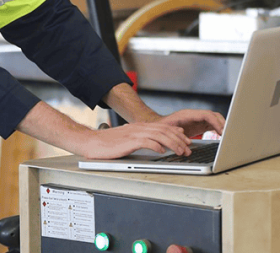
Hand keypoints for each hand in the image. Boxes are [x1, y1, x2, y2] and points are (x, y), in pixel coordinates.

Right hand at [73, 121, 194, 159]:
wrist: (91, 143)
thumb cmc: (108, 144)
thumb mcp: (128, 139)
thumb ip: (142, 140)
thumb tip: (157, 145)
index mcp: (139, 127)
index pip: (163, 127)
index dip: (177, 133)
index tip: (186, 140)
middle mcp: (139, 128)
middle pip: (165, 130)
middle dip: (179, 139)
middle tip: (188, 149)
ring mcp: (134, 133)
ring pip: (159, 135)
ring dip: (173, 143)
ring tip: (180, 151)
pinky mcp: (128, 141)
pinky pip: (146, 142)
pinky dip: (157, 146)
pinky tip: (163, 151)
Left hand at [156, 108, 225, 138]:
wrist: (158, 126)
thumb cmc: (162, 128)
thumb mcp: (169, 131)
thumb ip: (178, 136)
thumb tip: (186, 143)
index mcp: (188, 114)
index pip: (207, 115)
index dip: (216, 123)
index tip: (222, 131)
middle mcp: (194, 115)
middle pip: (213, 115)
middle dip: (222, 123)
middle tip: (228, 134)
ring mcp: (197, 119)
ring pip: (214, 119)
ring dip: (221, 126)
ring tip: (226, 136)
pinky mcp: (199, 124)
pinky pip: (211, 124)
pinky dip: (218, 128)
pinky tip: (221, 135)